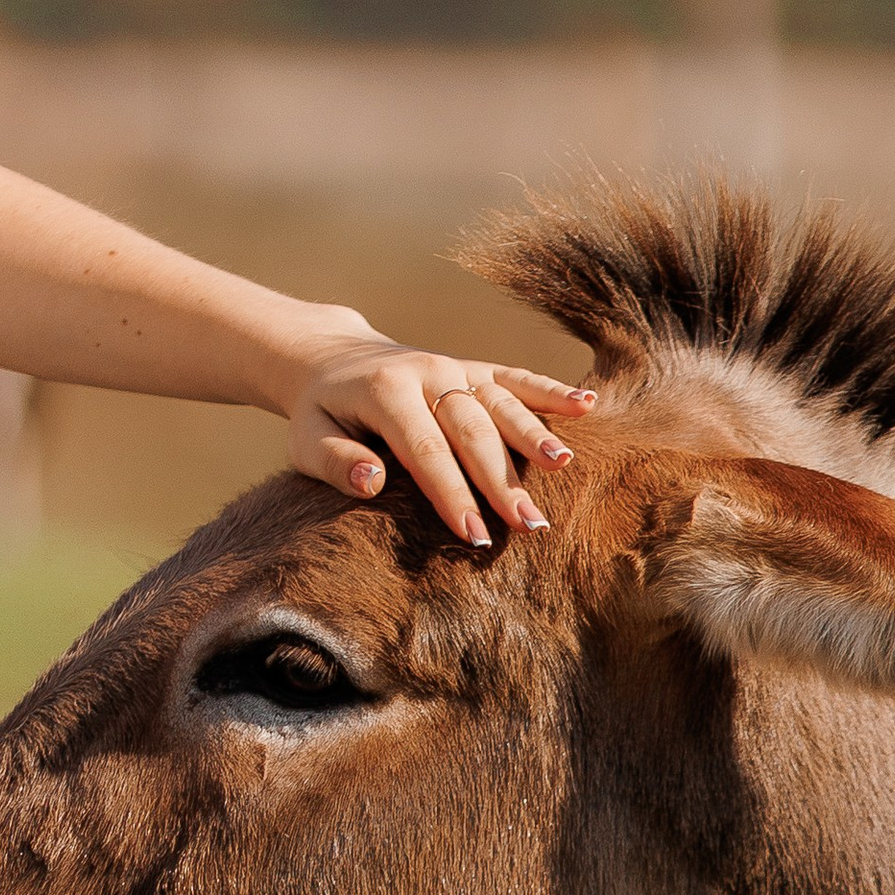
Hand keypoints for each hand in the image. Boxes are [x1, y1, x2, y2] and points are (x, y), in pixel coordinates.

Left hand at [285, 332, 596, 542]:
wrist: (331, 359)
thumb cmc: (322, 414)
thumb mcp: (307, 440)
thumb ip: (336, 462)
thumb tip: (373, 481)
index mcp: (385, 391)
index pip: (425, 448)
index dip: (451, 493)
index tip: (474, 536)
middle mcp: (426, 372)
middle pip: (472, 429)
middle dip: (501, 479)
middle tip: (530, 525)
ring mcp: (454, 368)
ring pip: (500, 403)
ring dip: (534, 435)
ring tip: (563, 466)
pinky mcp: (474, 369)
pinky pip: (516, 378)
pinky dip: (551, 392)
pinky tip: (587, 407)